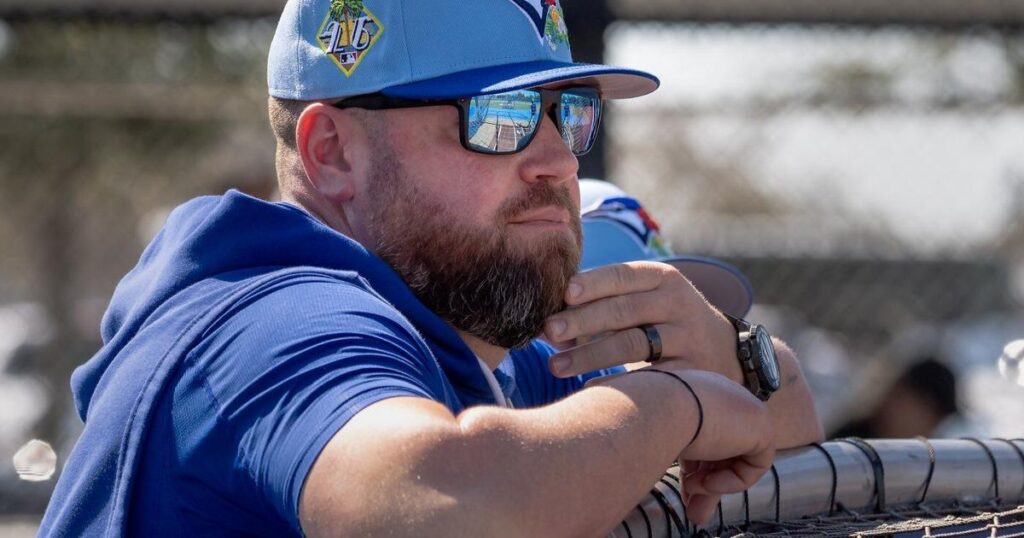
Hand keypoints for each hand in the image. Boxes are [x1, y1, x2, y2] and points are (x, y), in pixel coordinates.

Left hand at [545, 261, 741, 382]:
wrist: (726, 354)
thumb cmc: (666, 323)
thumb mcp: (648, 300)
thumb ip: (606, 303)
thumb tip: (550, 322)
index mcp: (663, 278)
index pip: (624, 275)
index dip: (593, 283)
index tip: (565, 294)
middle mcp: (678, 303)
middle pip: (624, 310)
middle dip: (582, 320)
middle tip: (549, 330)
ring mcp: (687, 338)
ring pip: (632, 344)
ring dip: (589, 355)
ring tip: (555, 366)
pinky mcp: (691, 371)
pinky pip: (647, 378)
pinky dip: (615, 384)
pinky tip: (587, 389)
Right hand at [669, 369, 774, 524]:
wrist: (660, 407)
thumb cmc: (650, 418)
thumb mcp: (666, 436)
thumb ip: (683, 455)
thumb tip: (686, 478)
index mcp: (700, 390)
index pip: (707, 433)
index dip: (696, 464)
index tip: (684, 486)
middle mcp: (725, 394)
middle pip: (724, 448)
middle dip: (708, 483)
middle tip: (693, 512)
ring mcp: (746, 408)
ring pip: (737, 459)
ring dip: (715, 486)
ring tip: (693, 503)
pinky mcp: (762, 426)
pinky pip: (754, 465)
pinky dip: (731, 481)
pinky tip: (708, 483)